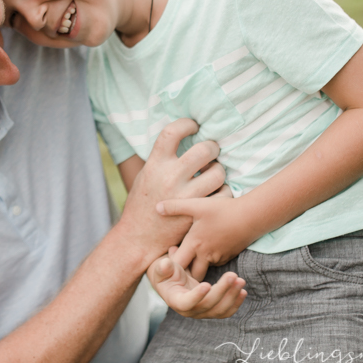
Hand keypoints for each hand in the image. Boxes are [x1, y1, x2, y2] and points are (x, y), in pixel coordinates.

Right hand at [118, 119, 225, 261]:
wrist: (138, 239)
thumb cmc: (141, 205)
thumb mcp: (144, 176)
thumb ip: (161, 159)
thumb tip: (180, 138)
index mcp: (155, 164)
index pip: (172, 132)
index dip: (187, 124)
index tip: (194, 126)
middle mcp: (170, 177)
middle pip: (204, 150)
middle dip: (212, 147)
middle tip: (211, 151)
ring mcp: (186, 196)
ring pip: (218, 172)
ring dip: (219, 170)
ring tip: (213, 173)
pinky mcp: (197, 212)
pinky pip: (223, 194)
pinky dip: (224, 191)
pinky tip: (216, 192)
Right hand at [147, 247, 246, 318]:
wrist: (172, 281)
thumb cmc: (166, 272)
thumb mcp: (161, 268)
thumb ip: (163, 267)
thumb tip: (165, 264)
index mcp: (176, 301)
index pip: (186, 303)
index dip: (196, 296)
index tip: (207, 284)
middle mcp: (189, 311)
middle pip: (208, 305)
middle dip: (222, 291)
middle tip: (232, 275)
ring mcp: (202, 313)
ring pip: (220, 310)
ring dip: (232, 296)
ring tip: (241, 281)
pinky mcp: (212, 310)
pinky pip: (226, 311)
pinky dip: (236, 303)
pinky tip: (243, 291)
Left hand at [157, 192, 257, 280]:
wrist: (252, 216)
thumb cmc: (223, 210)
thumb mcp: (197, 205)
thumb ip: (176, 206)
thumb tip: (157, 207)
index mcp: (194, 243)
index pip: (177, 263)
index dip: (170, 264)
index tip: (167, 258)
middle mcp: (205, 255)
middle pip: (190, 273)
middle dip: (184, 272)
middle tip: (177, 265)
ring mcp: (218, 257)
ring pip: (204, 269)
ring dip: (197, 266)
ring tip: (190, 259)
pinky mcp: (228, 257)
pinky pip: (215, 263)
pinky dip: (209, 260)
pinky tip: (207, 250)